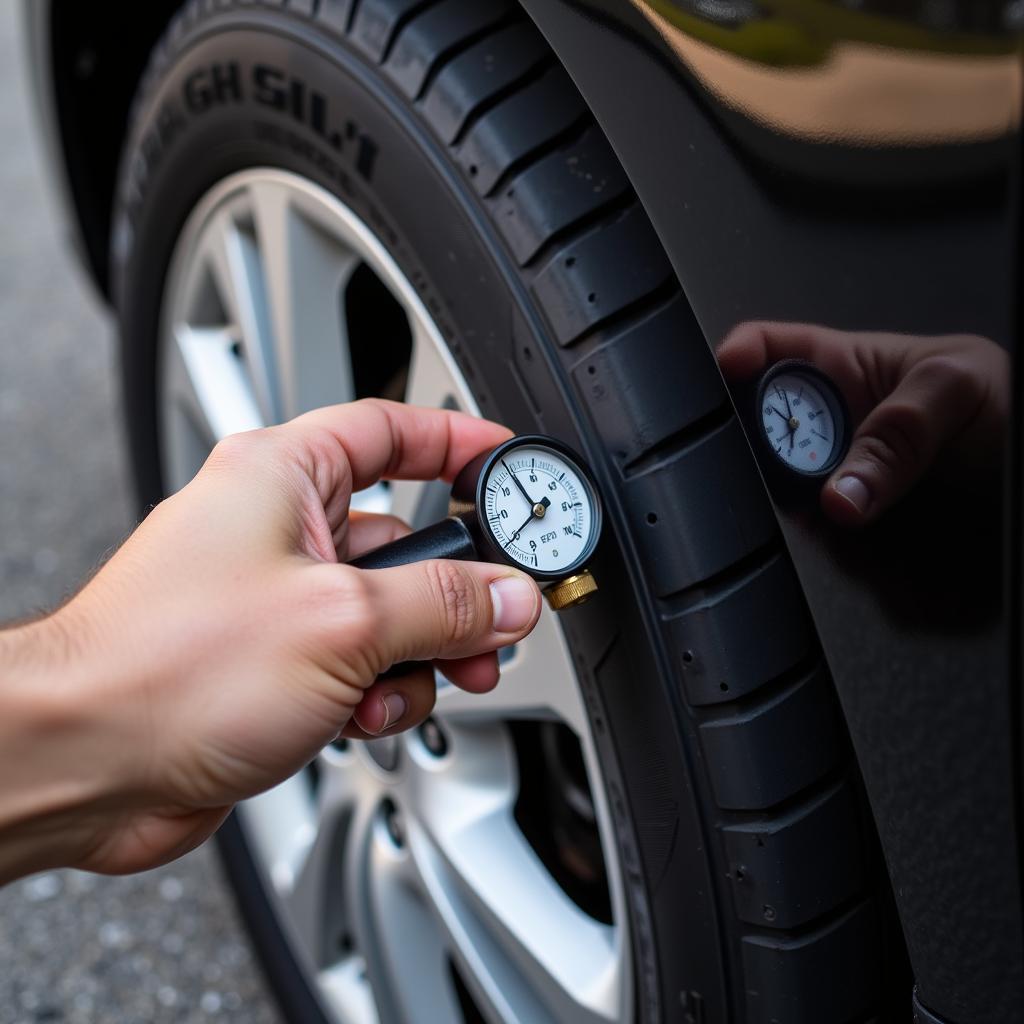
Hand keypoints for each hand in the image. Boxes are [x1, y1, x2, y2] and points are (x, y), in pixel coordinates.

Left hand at [0, 400, 541, 879]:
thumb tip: (506, 596)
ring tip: (410, 683)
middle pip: (401, 539)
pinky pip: (356, 664)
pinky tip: (360, 715)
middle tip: (491, 620)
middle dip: (451, 591)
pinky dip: (375, 692)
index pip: (390, 429)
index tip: (504, 462)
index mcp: (282, 478)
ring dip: (415, 656)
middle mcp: (275, 531)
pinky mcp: (272, 664)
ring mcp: (274, 602)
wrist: (83, 764)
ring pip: (386, 614)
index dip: (455, 442)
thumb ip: (443, 603)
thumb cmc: (163, 669)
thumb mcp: (342, 621)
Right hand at [718, 323, 1009, 525]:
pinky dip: (807, 532)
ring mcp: (837, 468)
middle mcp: (831, 419)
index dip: (735, 356)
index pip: (768, 348)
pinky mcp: (849, 512)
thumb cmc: (1006, 401)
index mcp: (845, 364)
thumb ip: (897, 430)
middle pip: (757, 424)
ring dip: (778, 494)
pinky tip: (819, 528)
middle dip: (747, 439)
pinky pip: (811, 524)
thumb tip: (842, 490)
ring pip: (778, 480)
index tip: (723, 374)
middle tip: (765, 458)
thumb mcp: (956, 388)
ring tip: (800, 501)